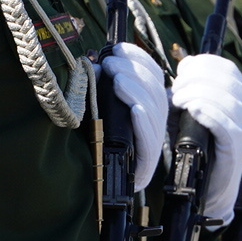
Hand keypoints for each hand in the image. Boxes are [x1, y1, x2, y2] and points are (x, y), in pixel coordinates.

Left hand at [98, 43, 168, 190]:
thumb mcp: (96, 110)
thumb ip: (103, 88)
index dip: (140, 61)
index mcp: (145, 113)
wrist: (86, 192)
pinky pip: (148, 141)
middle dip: (134, 72)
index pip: (154, 79)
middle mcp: (151, 130)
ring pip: (153, 112)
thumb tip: (97, 64)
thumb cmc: (85, 147)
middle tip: (111, 62)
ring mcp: (148, 149)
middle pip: (156, 94)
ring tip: (116, 79)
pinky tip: (134, 109)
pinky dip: (142, 122)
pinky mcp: (142, 168)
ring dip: (136, 91)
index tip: (119, 49)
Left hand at [171, 54, 241, 228]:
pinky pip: (228, 125)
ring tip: (179, 99)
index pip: (231, 71)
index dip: (206, 65)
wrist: (210, 195)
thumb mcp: (200, 117)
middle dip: (200, 78)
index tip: (184, 71)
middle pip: (231, 81)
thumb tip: (187, 64)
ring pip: (231, 101)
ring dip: (200, 93)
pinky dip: (208, 112)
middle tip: (178, 87)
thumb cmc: (203, 156)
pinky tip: (192, 110)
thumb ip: (197, 92)